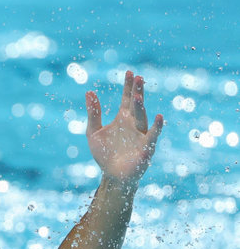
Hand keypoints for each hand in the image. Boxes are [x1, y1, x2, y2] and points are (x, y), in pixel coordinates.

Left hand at [85, 70, 164, 186]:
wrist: (112, 175)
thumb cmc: (105, 154)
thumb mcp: (94, 132)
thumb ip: (93, 113)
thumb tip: (89, 92)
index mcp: (123, 119)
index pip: (127, 98)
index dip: (128, 86)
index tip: (130, 72)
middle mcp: (134, 124)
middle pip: (137, 105)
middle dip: (137, 91)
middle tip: (138, 78)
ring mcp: (141, 134)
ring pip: (143, 117)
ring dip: (141, 106)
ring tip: (138, 95)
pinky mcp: (146, 147)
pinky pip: (153, 135)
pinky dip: (157, 127)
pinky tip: (160, 117)